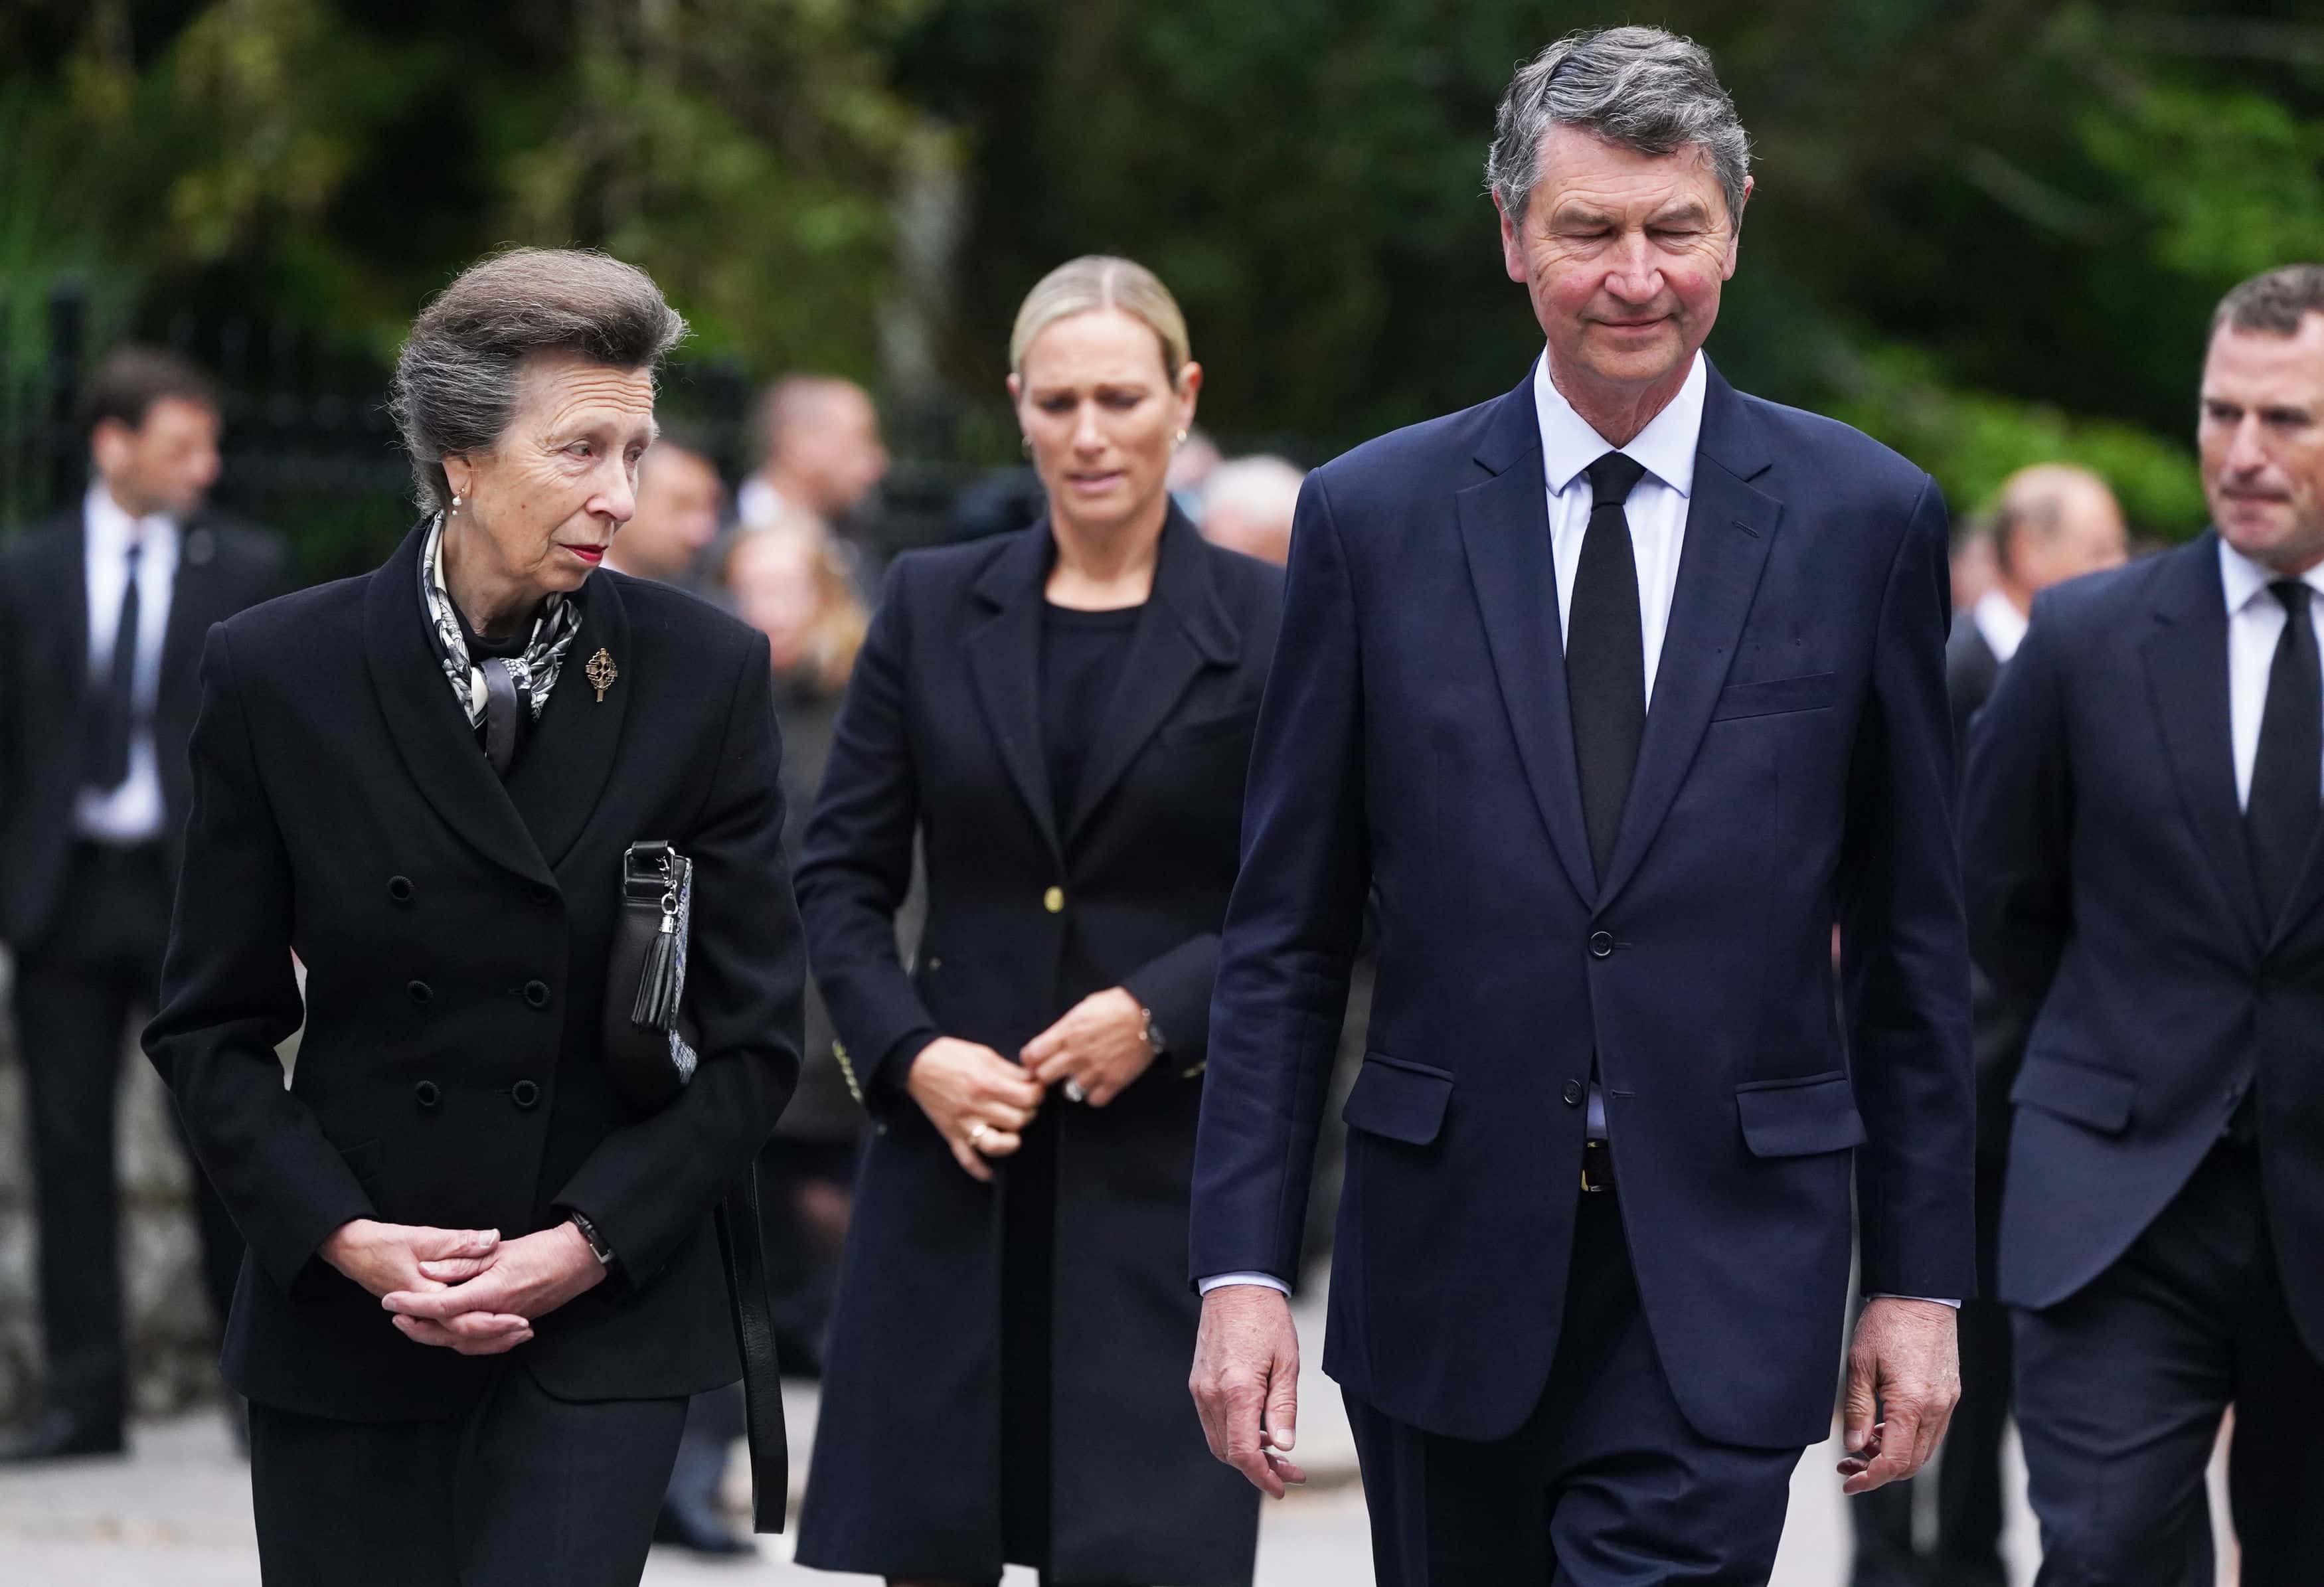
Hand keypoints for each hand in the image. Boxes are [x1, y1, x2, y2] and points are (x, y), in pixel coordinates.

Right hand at [320, 1219, 531, 1355]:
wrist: (352, 1251)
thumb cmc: (385, 1243)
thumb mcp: (424, 1237)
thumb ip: (460, 1242)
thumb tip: (492, 1238)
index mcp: (425, 1294)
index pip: (462, 1317)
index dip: (493, 1321)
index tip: (520, 1319)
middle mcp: (422, 1312)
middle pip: (462, 1335)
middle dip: (496, 1336)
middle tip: (527, 1330)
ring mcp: (420, 1316)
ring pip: (456, 1338)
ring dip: (487, 1339)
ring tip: (517, 1335)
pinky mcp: (422, 1314)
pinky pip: (449, 1332)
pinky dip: (471, 1334)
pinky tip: (493, 1329)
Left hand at [380, 1223, 607, 1355]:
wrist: (578, 1261)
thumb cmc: (542, 1250)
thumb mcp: (498, 1249)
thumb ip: (461, 1262)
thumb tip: (426, 1271)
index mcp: (491, 1292)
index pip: (442, 1305)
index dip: (412, 1304)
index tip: (390, 1301)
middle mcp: (498, 1315)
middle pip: (448, 1333)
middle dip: (418, 1328)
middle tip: (395, 1318)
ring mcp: (507, 1324)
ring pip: (464, 1343)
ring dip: (435, 1338)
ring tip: (414, 1326)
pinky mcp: (515, 1325)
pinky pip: (482, 1344)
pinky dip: (461, 1343)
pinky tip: (450, 1335)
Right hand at [905, 1036, 1044, 1182]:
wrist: (917, 1063)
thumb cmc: (951, 1055)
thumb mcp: (985, 1054)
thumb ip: (1010, 1070)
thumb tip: (1033, 1079)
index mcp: (986, 1083)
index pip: (1026, 1097)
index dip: (1038, 1093)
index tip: (1036, 1090)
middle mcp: (976, 1107)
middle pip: (1017, 1121)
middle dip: (1028, 1112)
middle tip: (1025, 1105)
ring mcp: (963, 1124)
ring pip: (997, 1144)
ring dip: (1012, 1140)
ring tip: (1013, 1130)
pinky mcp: (951, 1134)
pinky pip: (967, 1159)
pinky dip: (980, 1170)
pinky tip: (991, 1173)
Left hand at [1024, 988, 1155, 1107]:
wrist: (1150, 1015)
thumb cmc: (1118, 1005)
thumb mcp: (1085, 1007)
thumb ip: (1066, 1027)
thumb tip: (1052, 1040)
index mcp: (1067, 1032)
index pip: (1031, 1055)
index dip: (1031, 1059)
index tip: (1037, 1060)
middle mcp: (1076, 1053)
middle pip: (1044, 1077)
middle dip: (1047, 1074)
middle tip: (1056, 1070)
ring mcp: (1095, 1070)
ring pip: (1068, 1092)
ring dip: (1074, 1084)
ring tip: (1083, 1074)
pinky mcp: (1113, 1082)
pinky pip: (1093, 1100)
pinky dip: (1095, 1094)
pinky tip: (1099, 1083)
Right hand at [1190, 1285, 1307, 1497]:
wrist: (1236, 1287)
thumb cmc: (1266, 1320)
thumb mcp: (1287, 1363)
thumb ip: (1283, 1408)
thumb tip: (1283, 1447)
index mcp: (1237, 1390)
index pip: (1243, 1452)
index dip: (1262, 1476)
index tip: (1282, 1487)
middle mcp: (1212, 1394)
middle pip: (1228, 1452)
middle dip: (1259, 1469)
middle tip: (1290, 1472)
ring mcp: (1200, 1389)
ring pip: (1218, 1440)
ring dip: (1245, 1454)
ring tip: (1277, 1452)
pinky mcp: (1198, 1383)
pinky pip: (1213, 1422)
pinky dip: (1233, 1435)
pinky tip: (1257, 1429)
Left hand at [1837, 1298, 1959, 1493]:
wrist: (1920, 1296)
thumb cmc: (1887, 1324)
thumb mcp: (1859, 1365)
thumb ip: (1856, 1409)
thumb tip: (1852, 1445)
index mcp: (1911, 1404)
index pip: (1894, 1461)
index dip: (1870, 1478)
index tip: (1849, 1481)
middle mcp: (1936, 1408)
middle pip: (1912, 1463)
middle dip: (1878, 1471)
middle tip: (1848, 1464)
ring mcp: (1947, 1402)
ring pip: (1923, 1450)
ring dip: (1893, 1455)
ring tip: (1861, 1443)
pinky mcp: (1950, 1394)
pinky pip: (1931, 1431)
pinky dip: (1907, 1438)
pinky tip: (1883, 1427)